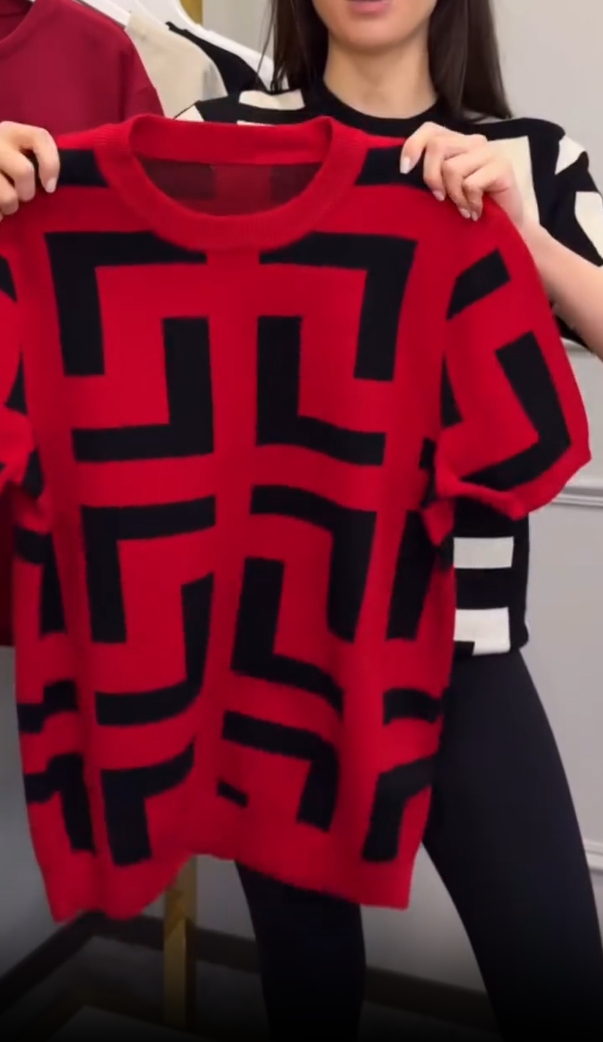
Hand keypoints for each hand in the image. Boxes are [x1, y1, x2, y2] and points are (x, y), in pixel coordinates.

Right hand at [0, 122, 59, 217]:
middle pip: (24, 171)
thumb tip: (49, 186)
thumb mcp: (16, 152)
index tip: (50, 187)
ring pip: (8, 197)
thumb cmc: (4, 164)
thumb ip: (35, 159)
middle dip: (27, 192)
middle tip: (21, 197)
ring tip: (5, 204)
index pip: (40, 137)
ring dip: (9, 207)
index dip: (51, 164)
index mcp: (10, 131)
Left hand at [400, 122, 524, 230]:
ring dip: (454, 196)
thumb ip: (430, 175)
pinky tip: (476, 212)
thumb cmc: (470, 210)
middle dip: (432, 177)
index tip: (404, 170)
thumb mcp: (444, 191)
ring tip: (463, 210)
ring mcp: (490, 152)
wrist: (506, 229)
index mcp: (457, 144)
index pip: (430, 129)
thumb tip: (404, 170)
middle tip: (441, 200)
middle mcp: (473, 142)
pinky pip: (471, 184)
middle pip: (437, 146)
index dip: (413, 145)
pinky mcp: (503, 167)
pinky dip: (470, 203)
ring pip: (452, 168)